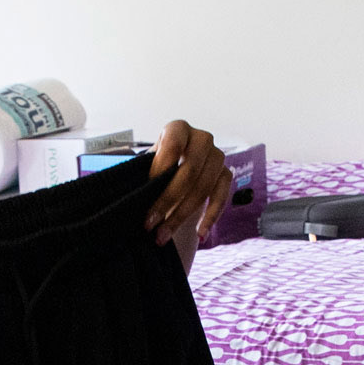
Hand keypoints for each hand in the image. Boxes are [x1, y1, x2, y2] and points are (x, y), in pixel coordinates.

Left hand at [143, 120, 233, 247]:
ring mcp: (217, 157)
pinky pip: (221, 198)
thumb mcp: (148, 164)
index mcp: (178, 129)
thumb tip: (137, 196)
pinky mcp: (226, 175)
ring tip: (163, 235)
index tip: (147, 189)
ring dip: (182, 215)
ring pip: (204, 187)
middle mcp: (202, 138)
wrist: (176, 170)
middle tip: (150, 223)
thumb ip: (145, 173)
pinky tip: (199, 234)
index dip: (161, 167)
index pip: (174, 144)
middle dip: (168, 200)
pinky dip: (210, 218)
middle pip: (190, 170)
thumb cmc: (157, 166)